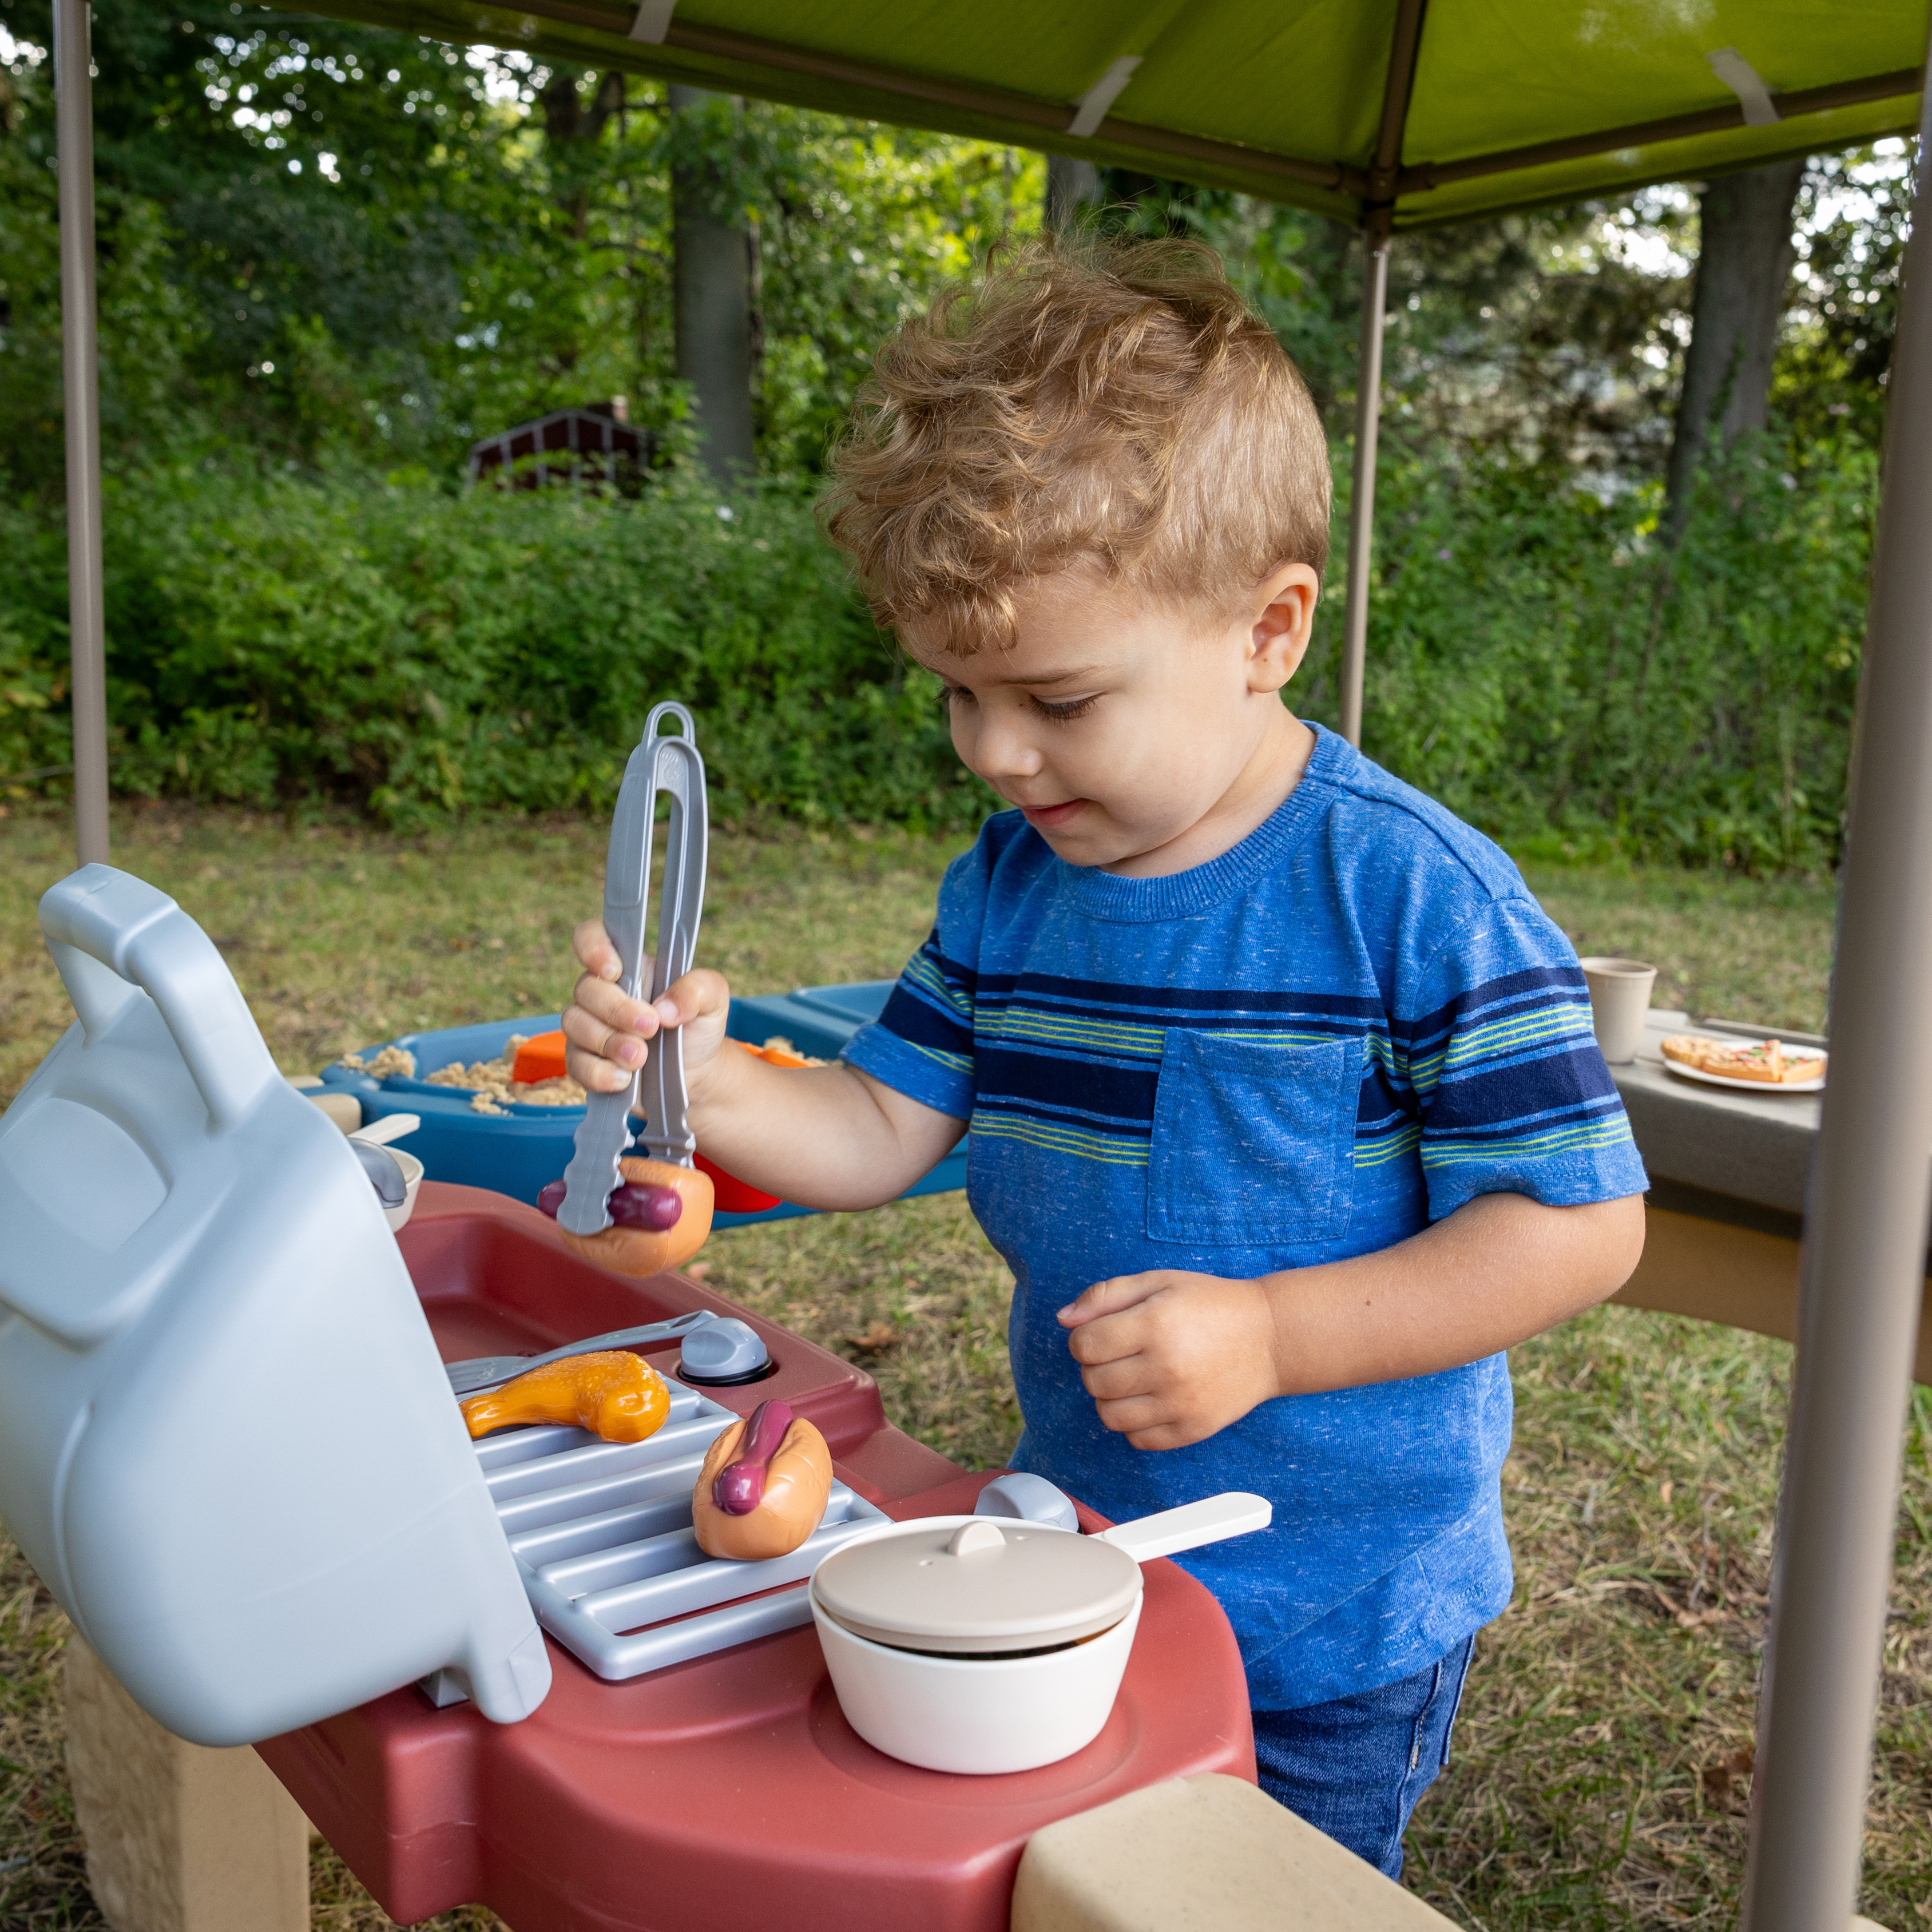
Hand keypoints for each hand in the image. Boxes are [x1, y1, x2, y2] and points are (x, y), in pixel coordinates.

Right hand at [562, 917, 732, 1098]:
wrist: (697, 1074)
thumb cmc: (698, 1027)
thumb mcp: (714, 1000)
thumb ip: (698, 990)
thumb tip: (664, 1009)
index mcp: (629, 966)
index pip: (592, 937)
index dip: (592, 947)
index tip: (613, 970)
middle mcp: (602, 992)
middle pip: (585, 988)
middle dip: (617, 1010)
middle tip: (650, 1028)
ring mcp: (589, 1026)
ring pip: (575, 1025)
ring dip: (609, 1042)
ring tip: (641, 1058)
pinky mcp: (585, 1061)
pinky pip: (575, 1064)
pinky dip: (599, 1073)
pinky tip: (624, 1079)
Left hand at [1058, 1270, 1282, 1450]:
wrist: (1269, 1338)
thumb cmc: (1210, 1304)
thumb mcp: (1159, 1282)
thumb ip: (1106, 1295)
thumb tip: (1063, 1319)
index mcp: (1155, 1323)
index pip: (1084, 1345)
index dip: (1083, 1338)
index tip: (1102, 1334)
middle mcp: (1167, 1367)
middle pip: (1092, 1381)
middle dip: (1095, 1366)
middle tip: (1120, 1354)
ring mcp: (1180, 1403)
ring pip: (1108, 1416)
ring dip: (1110, 1397)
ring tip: (1133, 1378)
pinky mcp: (1193, 1430)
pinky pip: (1137, 1440)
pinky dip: (1134, 1423)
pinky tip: (1151, 1399)